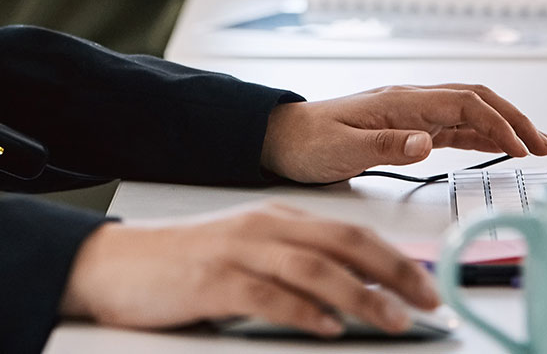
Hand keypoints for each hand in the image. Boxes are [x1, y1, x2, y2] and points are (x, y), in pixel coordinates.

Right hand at [59, 203, 438, 335]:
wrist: (114, 265)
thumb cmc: (183, 267)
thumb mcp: (247, 256)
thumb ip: (294, 267)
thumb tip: (354, 297)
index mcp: (277, 218)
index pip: (352, 233)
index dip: (398, 259)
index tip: (431, 286)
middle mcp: (264, 227)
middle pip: (345, 244)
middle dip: (395, 272)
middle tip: (430, 301)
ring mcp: (238, 251)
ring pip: (315, 269)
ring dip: (361, 296)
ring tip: (394, 320)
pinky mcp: (213, 280)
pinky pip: (267, 295)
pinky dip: (303, 312)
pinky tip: (327, 328)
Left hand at [260, 84, 546, 182]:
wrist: (280, 138)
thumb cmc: (307, 142)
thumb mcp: (343, 149)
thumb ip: (386, 145)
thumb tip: (427, 143)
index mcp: (400, 101)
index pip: (464, 105)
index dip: (499, 124)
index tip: (523, 149)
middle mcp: (411, 101)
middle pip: (476, 100)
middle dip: (514, 118)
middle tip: (544, 145)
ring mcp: (411, 112)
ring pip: (469, 111)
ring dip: (502, 125)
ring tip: (533, 147)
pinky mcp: (407, 128)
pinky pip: (453, 127)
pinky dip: (481, 135)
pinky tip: (496, 147)